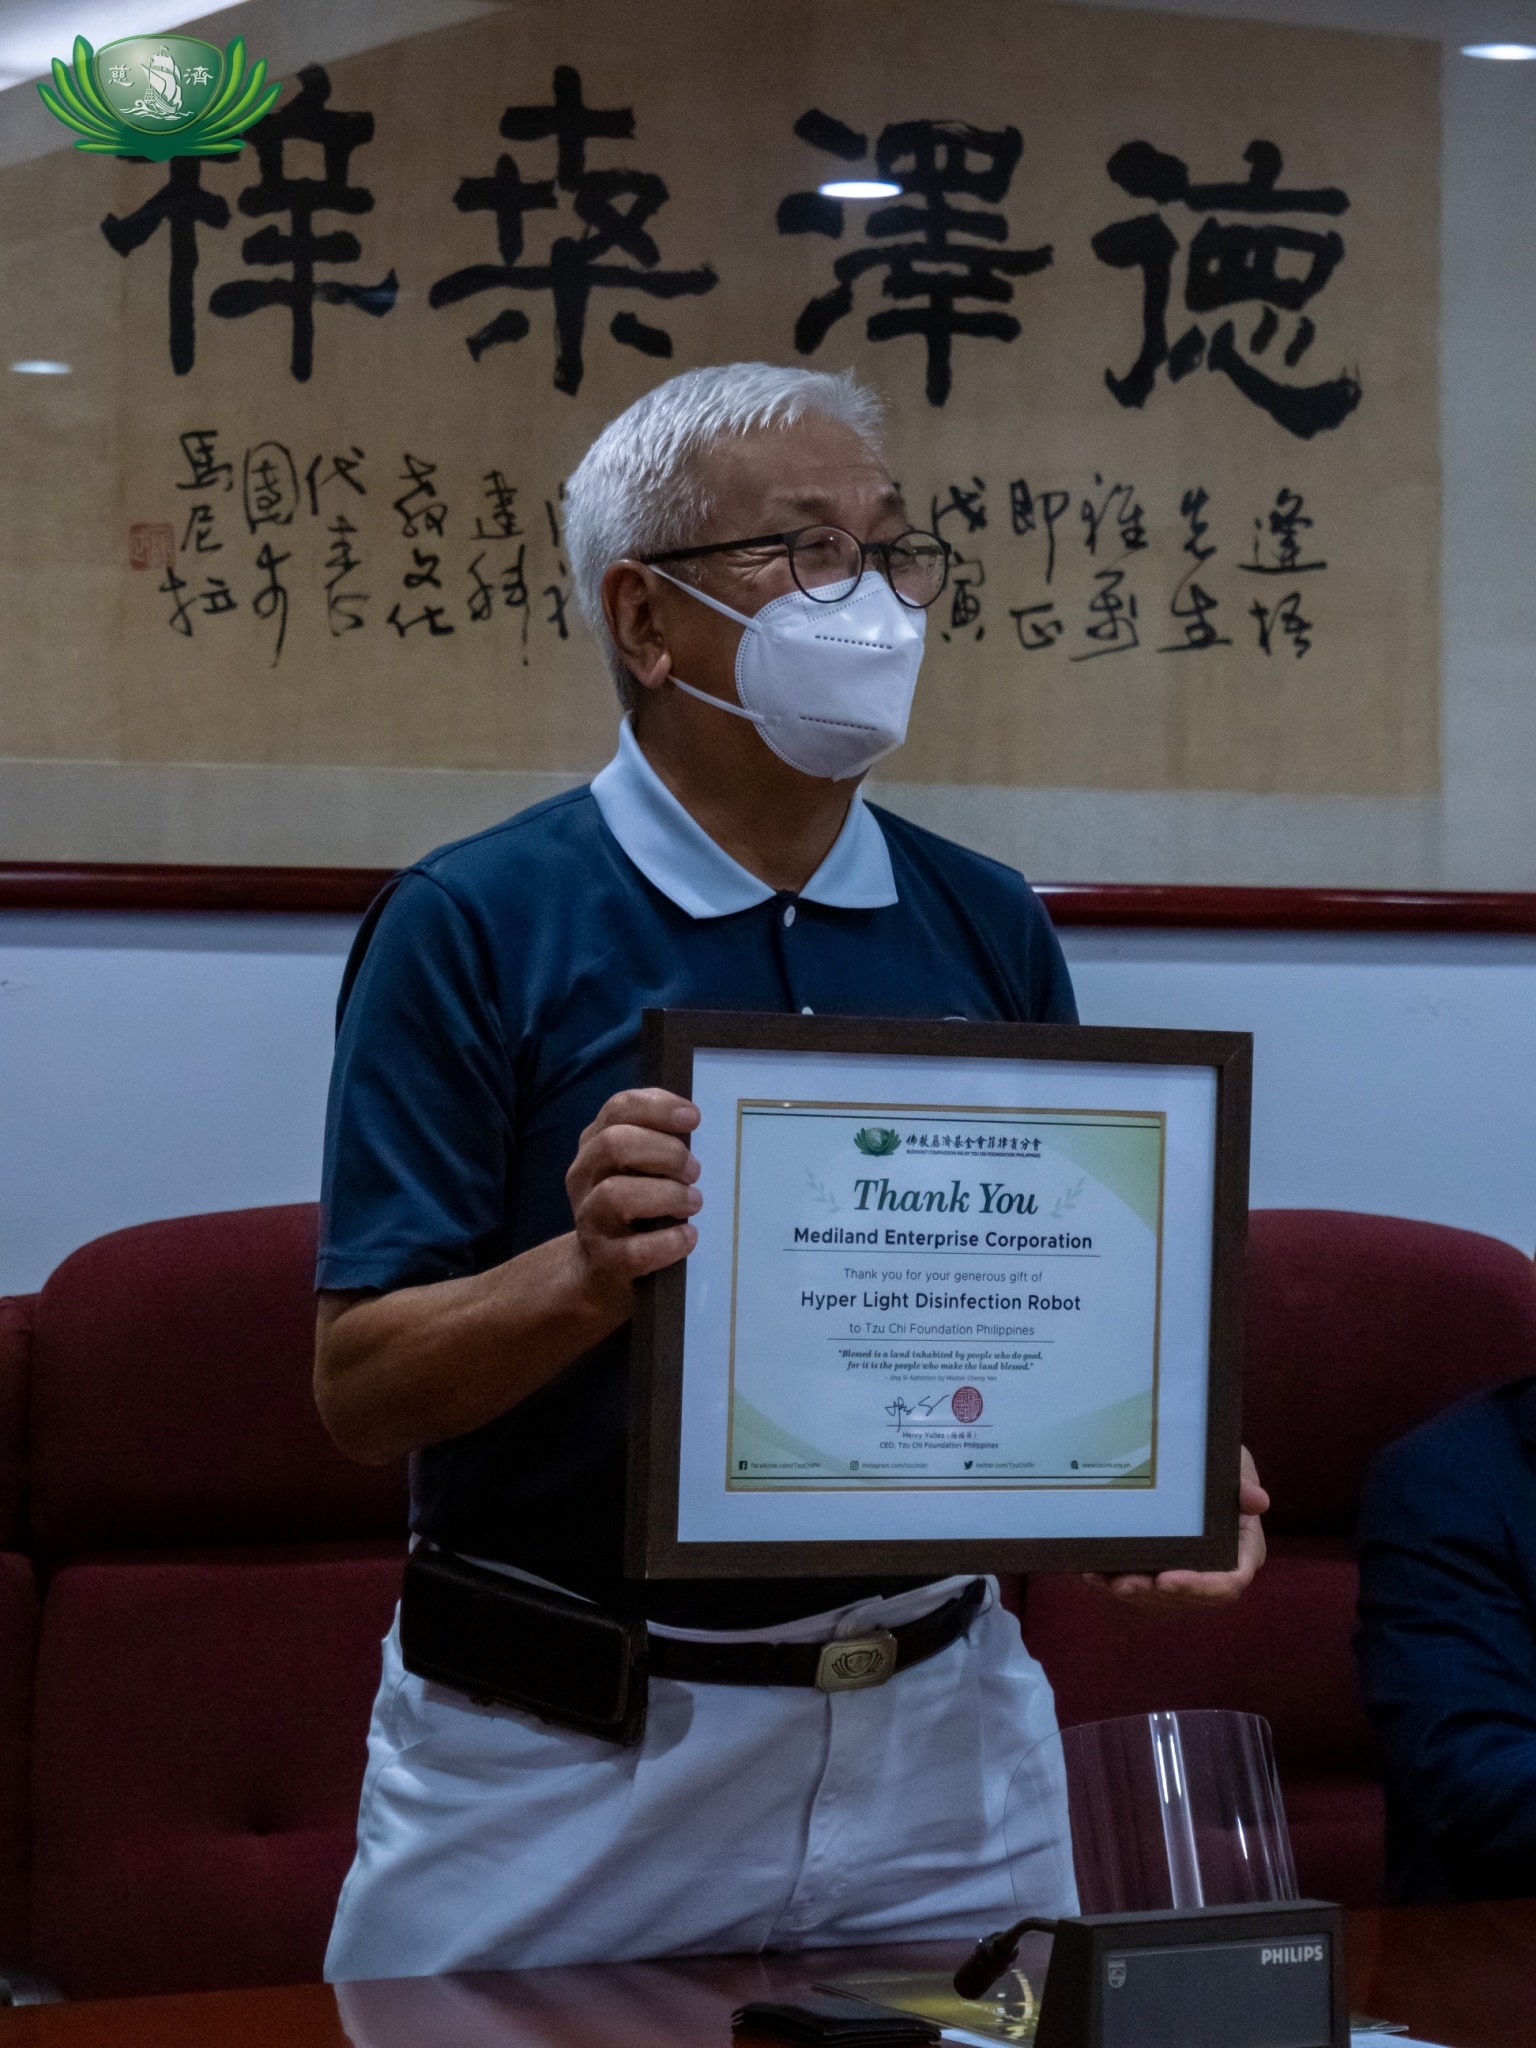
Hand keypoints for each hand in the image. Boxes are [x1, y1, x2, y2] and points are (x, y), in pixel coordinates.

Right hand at [565, 1087, 701, 1305]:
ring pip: (616, 1194)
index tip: (694, 1118)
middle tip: (694, 1171)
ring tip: (693, 1202)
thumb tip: (694, 1123)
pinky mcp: (603, 1260)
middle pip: (613, 1144)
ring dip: (666, 1195)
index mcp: (595, 1144)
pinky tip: (688, 1237)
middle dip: (664, 1152)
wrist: (598, 1269)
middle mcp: (584, 1176)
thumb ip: (659, 1143)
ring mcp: (589, 1219)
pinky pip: (634, 1250)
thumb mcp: (639, 1168)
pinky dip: (668, 1242)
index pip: (618, 1109)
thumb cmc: (633, 1206)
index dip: (657, 1107)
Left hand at [1083, 1445, 1269, 1611]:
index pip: (1228, 1582)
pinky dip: (1116, 1582)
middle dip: (1155, 1594)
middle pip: (1189, 1597)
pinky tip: (1093, 1573)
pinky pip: (1142, 1584)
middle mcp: (1217, 1570)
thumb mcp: (1236, 1466)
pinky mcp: (1163, 1570)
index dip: (1199, 1586)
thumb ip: (1244, 1484)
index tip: (1166, 1579)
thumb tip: (1259, 1501)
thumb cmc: (1221, 1467)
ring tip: (1106, 1581)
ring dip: (1134, 1593)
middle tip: (1124, 1583)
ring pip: (1162, 1598)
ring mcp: (1189, 1573)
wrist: (1199, 1464)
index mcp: (1242, 1552)